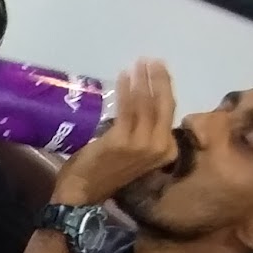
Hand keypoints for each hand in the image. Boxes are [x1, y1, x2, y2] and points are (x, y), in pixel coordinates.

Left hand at [52, 58, 176, 206]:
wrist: (83, 192)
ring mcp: (142, 145)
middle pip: (164, 105)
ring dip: (142, 80)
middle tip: (152, 60)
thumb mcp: (135, 153)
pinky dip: (125, 89)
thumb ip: (143, 133)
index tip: (158, 71)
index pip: (169, 112)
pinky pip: (127, 108)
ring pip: (146, 103)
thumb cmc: (107, 172)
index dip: (165, 88)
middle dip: (159, 79)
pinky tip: (124, 76)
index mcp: (166, 151)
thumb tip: (142, 102)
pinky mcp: (122, 140)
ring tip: (138, 64)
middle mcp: (160, 148)